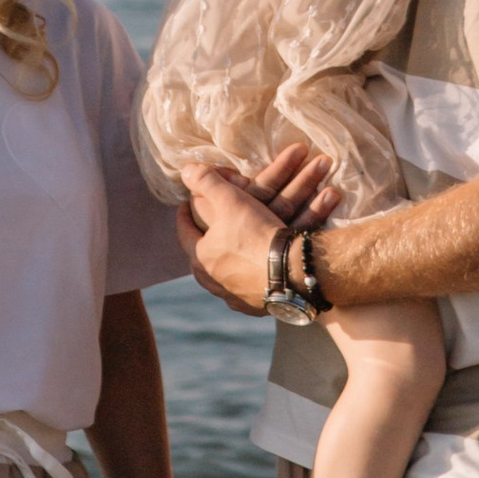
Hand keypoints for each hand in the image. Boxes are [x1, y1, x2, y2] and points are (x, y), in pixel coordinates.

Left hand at [179, 150, 329, 311]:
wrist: (294, 272)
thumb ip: (206, 182)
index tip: (186, 204)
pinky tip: (254, 270)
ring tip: (231, 249)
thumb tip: (185, 170)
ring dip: (226, 261)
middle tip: (208, 227)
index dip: (185, 214)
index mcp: (200, 257)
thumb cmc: (257, 234)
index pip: (184, 231)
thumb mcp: (230, 199)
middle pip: (202, 256)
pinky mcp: (255, 307)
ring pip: (223, 275)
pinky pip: (246, 289)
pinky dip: (248, 277)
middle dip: (204, 240)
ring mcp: (234, 297)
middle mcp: (212, 282)